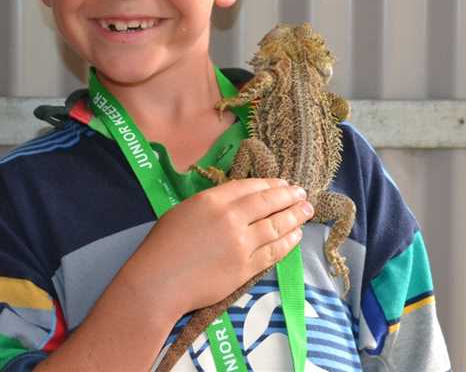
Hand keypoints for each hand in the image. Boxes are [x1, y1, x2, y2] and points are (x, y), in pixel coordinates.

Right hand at [121, 178, 312, 319]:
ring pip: (275, 226)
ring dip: (294, 217)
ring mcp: (241, 244)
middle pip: (267, 203)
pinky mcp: (245, 269)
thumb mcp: (183, 211)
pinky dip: (287, 243)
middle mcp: (231, 218)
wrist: (159, 282)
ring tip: (306, 211)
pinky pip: (273, 252)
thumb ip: (211, 204)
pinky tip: (295, 236)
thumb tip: (234, 203)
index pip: (249, 187)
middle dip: (288, 197)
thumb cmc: (163, 246)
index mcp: (212, 201)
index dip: (270, 184)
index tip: (283, 183)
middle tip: (303, 193)